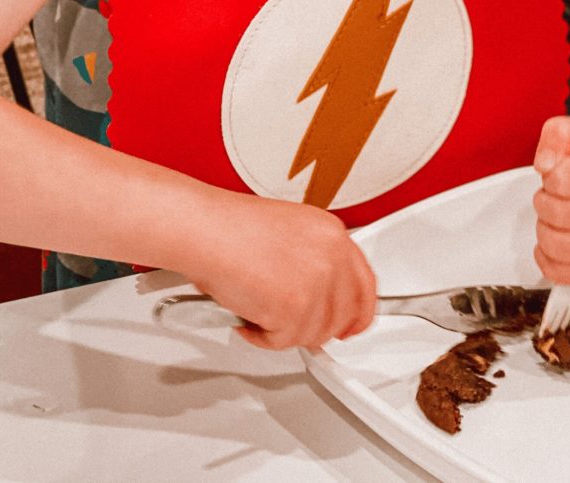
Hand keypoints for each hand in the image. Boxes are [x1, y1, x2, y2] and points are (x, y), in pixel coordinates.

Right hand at [188, 194, 376, 350]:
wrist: (204, 229)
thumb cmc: (229, 227)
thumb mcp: (290, 232)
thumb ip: (314, 262)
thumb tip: (321, 297)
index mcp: (333, 234)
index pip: (365, 284)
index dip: (359, 311)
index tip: (351, 325)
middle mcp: (332, 256)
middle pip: (345, 315)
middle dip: (317, 328)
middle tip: (291, 326)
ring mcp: (317, 282)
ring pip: (314, 332)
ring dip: (283, 330)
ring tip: (257, 307)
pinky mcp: (295, 307)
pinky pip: (285, 341)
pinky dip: (262, 336)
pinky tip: (247, 313)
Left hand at [532, 115, 569, 283]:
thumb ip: (556, 137)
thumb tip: (546, 164)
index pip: (564, 180)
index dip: (550, 176)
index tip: (558, 174)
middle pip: (559, 215)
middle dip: (543, 202)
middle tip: (552, 195)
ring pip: (558, 246)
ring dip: (544, 229)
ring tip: (555, 216)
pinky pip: (562, 274)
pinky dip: (547, 258)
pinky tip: (555, 240)